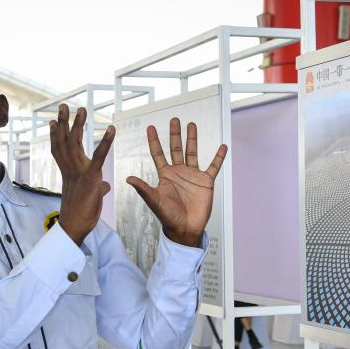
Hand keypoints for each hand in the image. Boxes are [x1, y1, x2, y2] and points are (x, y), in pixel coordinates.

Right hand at [50, 103, 114, 244]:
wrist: (75, 227)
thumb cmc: (81, 214)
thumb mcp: (91, 196)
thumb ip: (98, 186)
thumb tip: (105, 185)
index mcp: (69, 172)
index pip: (61, 149)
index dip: (57, 135)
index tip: (55, 121)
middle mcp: (71, 169)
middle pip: (65, 141)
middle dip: (64, 123)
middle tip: (63, 106)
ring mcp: (79, 172)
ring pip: (75, 144)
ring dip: (79, 125)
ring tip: (82, 109)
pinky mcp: (91, 178)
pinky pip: (99, 157)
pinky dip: (106, 142)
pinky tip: (111, 128)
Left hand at [126, 118, 226, 246]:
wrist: (185, 228)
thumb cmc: (168, 217)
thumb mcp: (154, 201)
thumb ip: (143, 189)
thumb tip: (128, 179)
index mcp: (165, 175)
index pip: (158, 154)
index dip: (154, 141)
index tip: (150, 127)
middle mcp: (178, 172)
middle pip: (176, 148)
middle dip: (174, 134)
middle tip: (174, 120)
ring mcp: (192, 176)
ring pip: (192, 152)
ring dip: (192, 139)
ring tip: (192, 125)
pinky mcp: (206, 182)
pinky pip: (213, 167)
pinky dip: (218, 157)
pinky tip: (222, 147)